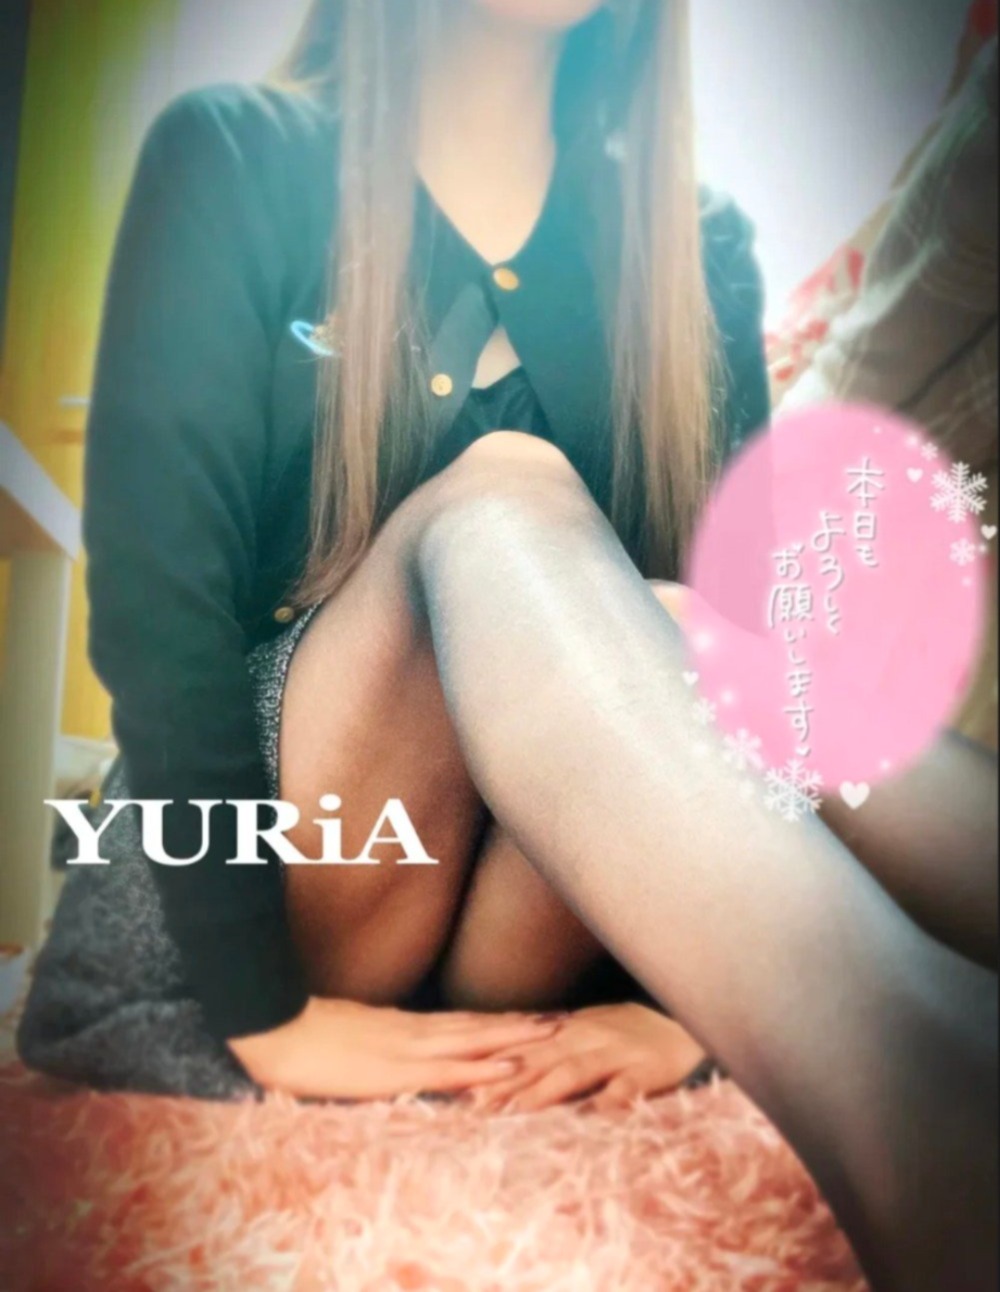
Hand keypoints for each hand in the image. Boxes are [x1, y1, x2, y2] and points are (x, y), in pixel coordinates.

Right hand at [228, 996, 562, 1100]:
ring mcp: (406, 1048)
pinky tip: (510, 1069)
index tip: (528, 1018)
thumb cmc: (300, 1035)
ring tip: (552, 1033)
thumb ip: (375, 1045)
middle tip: (561, 1019)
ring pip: (472, 1041)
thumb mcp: (346, 1037)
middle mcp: (411, 1032)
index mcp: (401, 1026)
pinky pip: (448, 1070)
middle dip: (518, 1024)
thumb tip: (389, 1055)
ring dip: (514, 1038)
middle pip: (475, 1025)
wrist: (272, 1027)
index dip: (494, 1020)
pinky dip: (483, 1069)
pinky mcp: (395, 1070)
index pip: (459, 1022)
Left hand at [477, 1003, 707, 1113]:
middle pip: (538, 1061)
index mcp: (568, 1030)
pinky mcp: (646, 1070)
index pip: (523, 1050)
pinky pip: (624, 1089)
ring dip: (542, 1093)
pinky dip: (606, 1103)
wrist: (684, 1023)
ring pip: (573, 1072)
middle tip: (473, 1108)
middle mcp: (587, 1038)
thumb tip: (501, 1072)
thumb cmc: (626, 1036)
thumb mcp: (585, 1036)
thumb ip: (549, 1052)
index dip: (491, 1068)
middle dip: (504, 1084)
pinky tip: (589, 1120)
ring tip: (515, 1115)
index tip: (460, 1088)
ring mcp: (616, 1053)